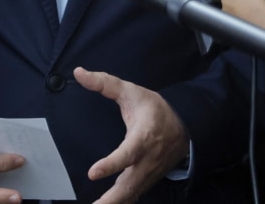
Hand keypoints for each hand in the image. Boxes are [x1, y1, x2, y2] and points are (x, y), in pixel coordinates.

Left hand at [74, 67, 187, 203]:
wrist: (185, 124)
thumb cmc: (155, 108)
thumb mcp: (131, 91)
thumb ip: (105, 83)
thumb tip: (79, 73)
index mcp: (143, 137)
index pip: (127, 154)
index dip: (111, 164)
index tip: (93, 173)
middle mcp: (147, 159)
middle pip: (130, 184)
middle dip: (113, 198)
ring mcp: (150, 172)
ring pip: (132, 193)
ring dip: (115, 203)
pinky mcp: (149, 179)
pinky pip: (135, 194)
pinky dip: (123, 202)